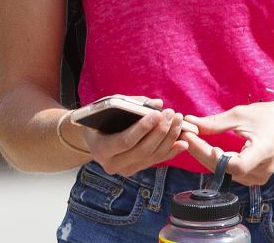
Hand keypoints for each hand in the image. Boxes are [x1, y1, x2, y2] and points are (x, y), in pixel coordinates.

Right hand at [62, 97, 196, 176]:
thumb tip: (157, 103)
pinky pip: (156, 161)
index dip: (143, 128)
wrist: (91, 138)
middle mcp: (111, 164)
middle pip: (142, 150)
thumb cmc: (98, 118)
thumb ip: (129, 103)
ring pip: (152, 157)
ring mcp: (124, 170)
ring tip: (179, 122)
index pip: (125, 141)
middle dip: (160, 132)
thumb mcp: (106, 107)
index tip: (157, 114)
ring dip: (169, 139)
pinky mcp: (135, 170)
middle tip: (172, 114)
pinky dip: (170, 151)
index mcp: (100, 149)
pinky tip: (182, 141)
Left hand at [182, 100, 273, 184]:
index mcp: (264, 152)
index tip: (199, 140)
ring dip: (205, 157)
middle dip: (201, 152)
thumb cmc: (268, 116)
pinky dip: (215, 160)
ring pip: (224, 172)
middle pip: (225, 169)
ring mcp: (259, 177)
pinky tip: (202, 148)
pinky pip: (229, 172)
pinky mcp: (254, 177)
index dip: (216, 158)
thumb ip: (215, 123)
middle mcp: (262, 170)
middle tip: (184, 135)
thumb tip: (189, 122)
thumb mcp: (241, 114)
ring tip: (190, 139)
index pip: (237, 165)